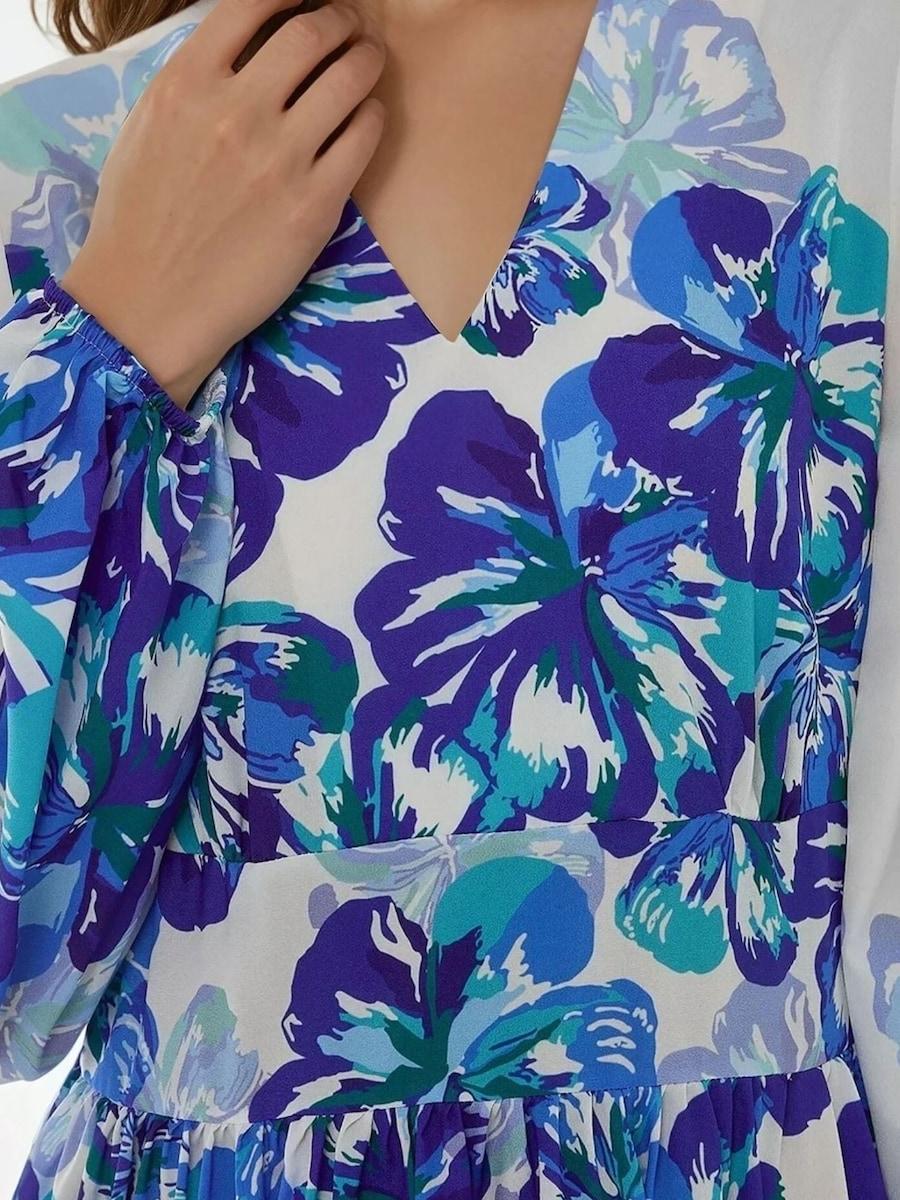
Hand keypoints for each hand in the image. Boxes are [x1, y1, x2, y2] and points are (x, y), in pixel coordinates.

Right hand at [60, 0, 385, 409]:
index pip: (254, 2)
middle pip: (312, 31)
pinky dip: (372, 116)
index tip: (306, 2)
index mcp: (187, 82)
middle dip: (340, 21)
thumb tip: (244, 50)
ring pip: (348, 78)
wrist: (150, 303)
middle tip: (349, 30)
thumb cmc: (140, 221)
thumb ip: (195, 82)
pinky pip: (363, 137)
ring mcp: (280, 159)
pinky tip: (366, 119)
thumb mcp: (148, 128)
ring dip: (366, 61)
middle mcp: (236, 110)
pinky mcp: (314, 205)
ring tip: (368, 63)